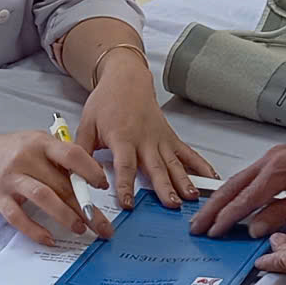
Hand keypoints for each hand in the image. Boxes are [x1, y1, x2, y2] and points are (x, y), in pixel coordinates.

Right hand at [0, 130, 115, 246]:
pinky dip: (34, 230)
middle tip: (102, 225)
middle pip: (61, 184)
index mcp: (41, 142)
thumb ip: (60, 158)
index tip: (103, 186)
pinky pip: (18, 216)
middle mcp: (27, 158)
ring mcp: (11, 178)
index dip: (90, 171)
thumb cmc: (11, 150)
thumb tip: (90, 181)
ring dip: (65, 216)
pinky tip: (49, 239)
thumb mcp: (37, 143)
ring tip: (80, 229)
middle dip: (86, 207)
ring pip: (43, 198)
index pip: (71, 154)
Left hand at [78, 62, 214, 209]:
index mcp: (122, 137)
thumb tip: (74, 177)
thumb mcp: (86, 124)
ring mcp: (160, 139)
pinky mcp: (170, 138)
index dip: (125, 185)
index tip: (128, 203)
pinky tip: (211, 179)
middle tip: (172, 205)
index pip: (125, 165)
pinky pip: (187, 153)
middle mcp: (144, 139)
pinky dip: (201, 165)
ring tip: (192, 197)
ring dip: (184, 180)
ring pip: (174, 163)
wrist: (126, 79)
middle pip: (156, 167)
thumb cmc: (106, 102)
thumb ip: (81, 152)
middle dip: (165, 187)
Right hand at [194, 129, 285, 237]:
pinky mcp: (276, 157)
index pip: (243, 200)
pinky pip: (248, 175)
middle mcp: (269, 161)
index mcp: (276, 172)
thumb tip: (252, 228)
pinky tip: (230, 200)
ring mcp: (271, 156)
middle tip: (196, 226)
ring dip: (220, 199)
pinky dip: (235, 190)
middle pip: (232, 187)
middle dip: (212, 209)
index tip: (212, 233)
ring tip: (206, 216)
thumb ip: (279, 215)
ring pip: (237, 180)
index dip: (225, 219)